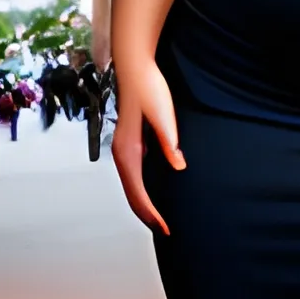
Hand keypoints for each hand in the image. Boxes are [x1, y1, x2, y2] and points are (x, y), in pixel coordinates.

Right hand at [111, 55, 182, 233]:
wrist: (135, 67)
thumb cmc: (149, 88)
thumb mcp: (163, 114)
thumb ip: (169, 141)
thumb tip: (178, 166)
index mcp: (128, 150)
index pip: (138, 192)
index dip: (151, 213)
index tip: (166, 228)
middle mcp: (121, 153)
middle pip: (131, 194)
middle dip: (146, 215)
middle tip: (166, 231)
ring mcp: (124, 149)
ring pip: (131, 186)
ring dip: (143, 205)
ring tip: (159, 220)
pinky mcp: (130, 143)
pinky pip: (133, 176)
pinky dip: (141, 191)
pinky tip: (153, 194)